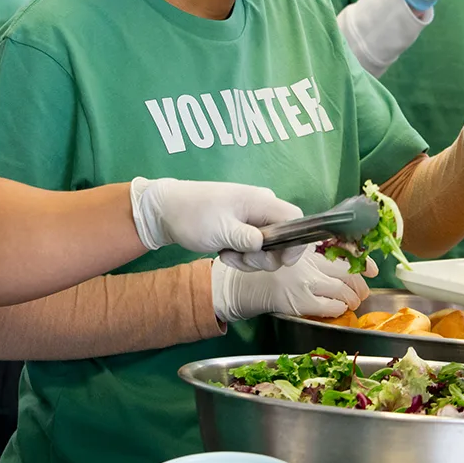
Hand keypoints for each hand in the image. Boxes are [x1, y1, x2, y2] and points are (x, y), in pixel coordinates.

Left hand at [130, 177, 303, 270]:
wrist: (167, 210)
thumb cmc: (193, 215)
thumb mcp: (220, 230)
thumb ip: (248, 239)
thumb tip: (270, 247)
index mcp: (261, 201)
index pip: (295, 219)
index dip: (296, 242)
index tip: (283, 261)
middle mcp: (262, 208)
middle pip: (283, 238)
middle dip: (264, 256)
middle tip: (240, 259)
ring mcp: (252, 219)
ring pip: (267, 247)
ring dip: (248, 259)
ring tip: (225, 253)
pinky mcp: (243, 229)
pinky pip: (253, 248)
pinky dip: (241, 256)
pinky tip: (223, 251)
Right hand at [211, 250, 374, 322]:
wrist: (245, 286)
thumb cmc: (270, 272)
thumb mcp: (293, 256)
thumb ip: (315, 257)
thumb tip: (346, 266)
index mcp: (308, 248)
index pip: (343, 250)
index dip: (362, 261)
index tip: (373, 269)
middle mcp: (309, 263)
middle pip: (347, 272)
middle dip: (360, 285)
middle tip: (362, 292)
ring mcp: (306, 282)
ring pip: (343, 291)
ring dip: (352, 299)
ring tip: (352, 302)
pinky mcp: (301, 302)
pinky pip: (331, 306)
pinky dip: (339, 308)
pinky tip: (338, 308)